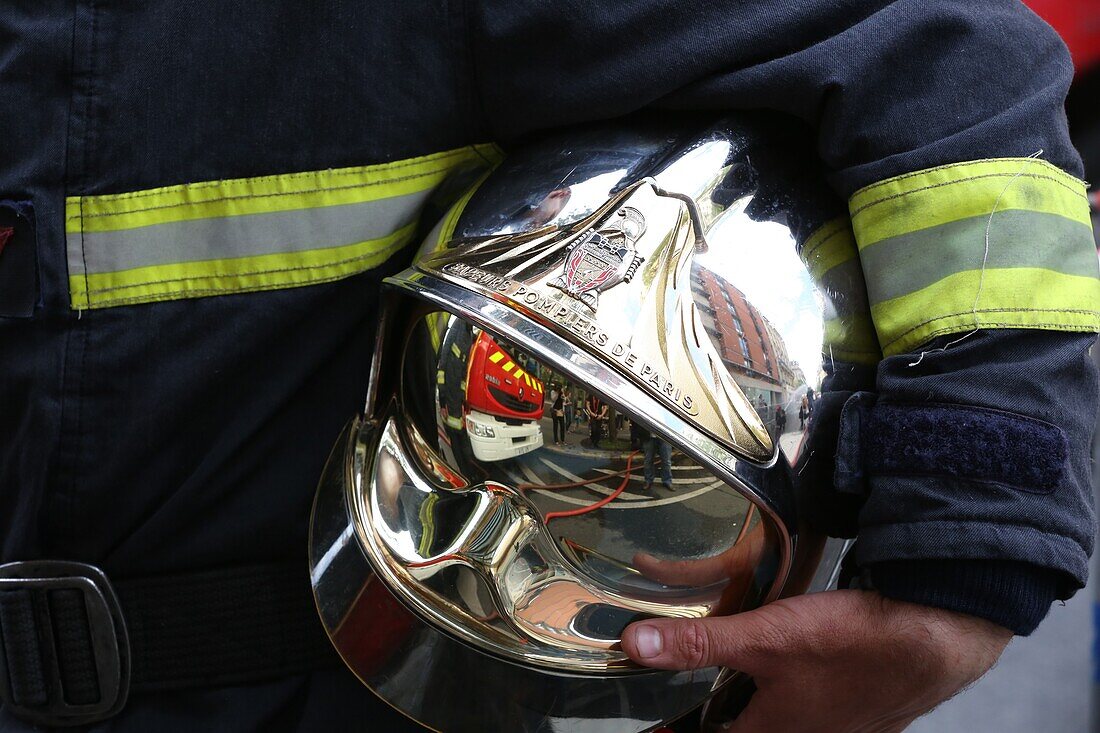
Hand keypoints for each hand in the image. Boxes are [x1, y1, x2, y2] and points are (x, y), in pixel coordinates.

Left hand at [621, 590, 1010, 732]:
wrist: (939, 638)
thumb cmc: (855, 644)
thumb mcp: (763, 638)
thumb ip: (699, 644)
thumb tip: (636, 645)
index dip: (683, 730)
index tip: (660, 729)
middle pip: (751, 730)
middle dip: (728, 715)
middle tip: (703, 702)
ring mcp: (843, 729)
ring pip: (788, 721)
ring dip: (764, 706)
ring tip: (745, 685)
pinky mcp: (869, 712)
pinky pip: (824, 712)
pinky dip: (802, 696)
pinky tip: (807, 676)